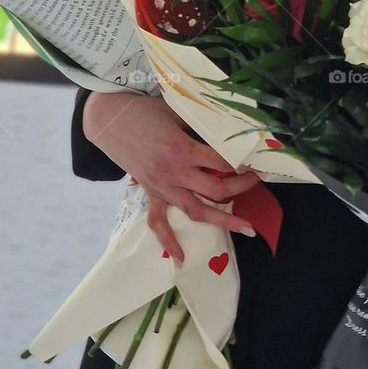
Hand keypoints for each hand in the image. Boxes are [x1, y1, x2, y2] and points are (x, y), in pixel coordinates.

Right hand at [82, 92, 261, 263]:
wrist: (109, 120)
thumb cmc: (144, 111)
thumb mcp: (176, 112)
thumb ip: (199, 125)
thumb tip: (225, 130)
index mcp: (184, 149)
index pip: (222, 163)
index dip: (243, 163)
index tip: (258, 161)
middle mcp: (176, 173)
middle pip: (216, 190)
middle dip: (241, 188)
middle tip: (257, 182)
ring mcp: (163, 186)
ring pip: (197, 211)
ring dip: (223, 221)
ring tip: (246, 228)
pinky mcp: (151, 192)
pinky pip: (159, 222)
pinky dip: (169, 241)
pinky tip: (181, 258)